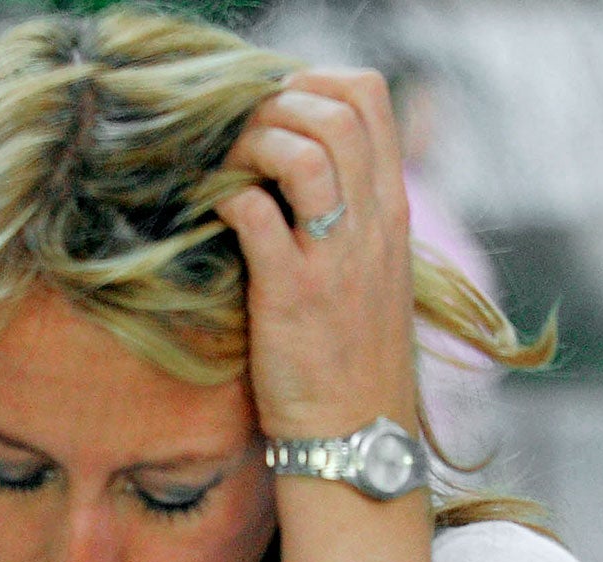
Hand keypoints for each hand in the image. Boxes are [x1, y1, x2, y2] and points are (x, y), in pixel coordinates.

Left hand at [213, 69, 419, 440]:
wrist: (355, 434)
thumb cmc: (348, 356)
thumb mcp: (368, 272)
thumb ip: (346, 216)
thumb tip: (297, 171)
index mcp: (389, 209)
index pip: (369, 97)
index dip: (311, 85)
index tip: (273, 115)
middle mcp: (370, 223)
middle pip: (337, 108)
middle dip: (276, 106)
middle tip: (240, 143)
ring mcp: (334, 257)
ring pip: (305, 151)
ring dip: (252, 146)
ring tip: (227, 174)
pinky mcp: (292, 294)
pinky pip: (257, 216)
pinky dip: (227, 200)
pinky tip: (213, 216)